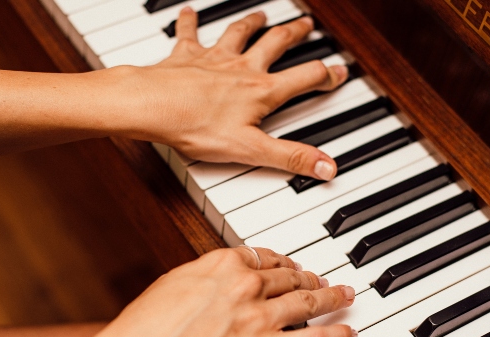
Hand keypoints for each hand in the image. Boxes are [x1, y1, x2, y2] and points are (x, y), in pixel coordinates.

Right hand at [84, 247, 356, 336]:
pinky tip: (347, 333)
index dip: (282, 262)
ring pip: (310, 302)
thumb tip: (222, 281)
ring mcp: (261, 320)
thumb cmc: (144, 331)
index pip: (264, 256)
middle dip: (312, 277)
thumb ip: (206, 280)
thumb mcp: (172, 288)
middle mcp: (247, 287)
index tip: (289, 265)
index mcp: (222, 264)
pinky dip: (336, 336)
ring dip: (333, 299)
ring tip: (346, 296)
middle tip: (326, 279)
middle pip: (291, 277)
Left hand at [131, 9, 346, 179]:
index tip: (339, 71)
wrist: (150, 106)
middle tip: (306, 25)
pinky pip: (189, 33)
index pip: (304, 78)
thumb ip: (291, 157)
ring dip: (253, 22)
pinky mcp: (186, 56)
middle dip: (295, 33)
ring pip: (240, 33)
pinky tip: (189, 10)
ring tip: (263, 15)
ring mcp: (214, 58)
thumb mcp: (250, 150)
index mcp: (261, 91)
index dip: (326, 75)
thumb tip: (327, 167)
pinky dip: (190, 21)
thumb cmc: (195, 126)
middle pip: (276, 44)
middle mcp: (242, 68)